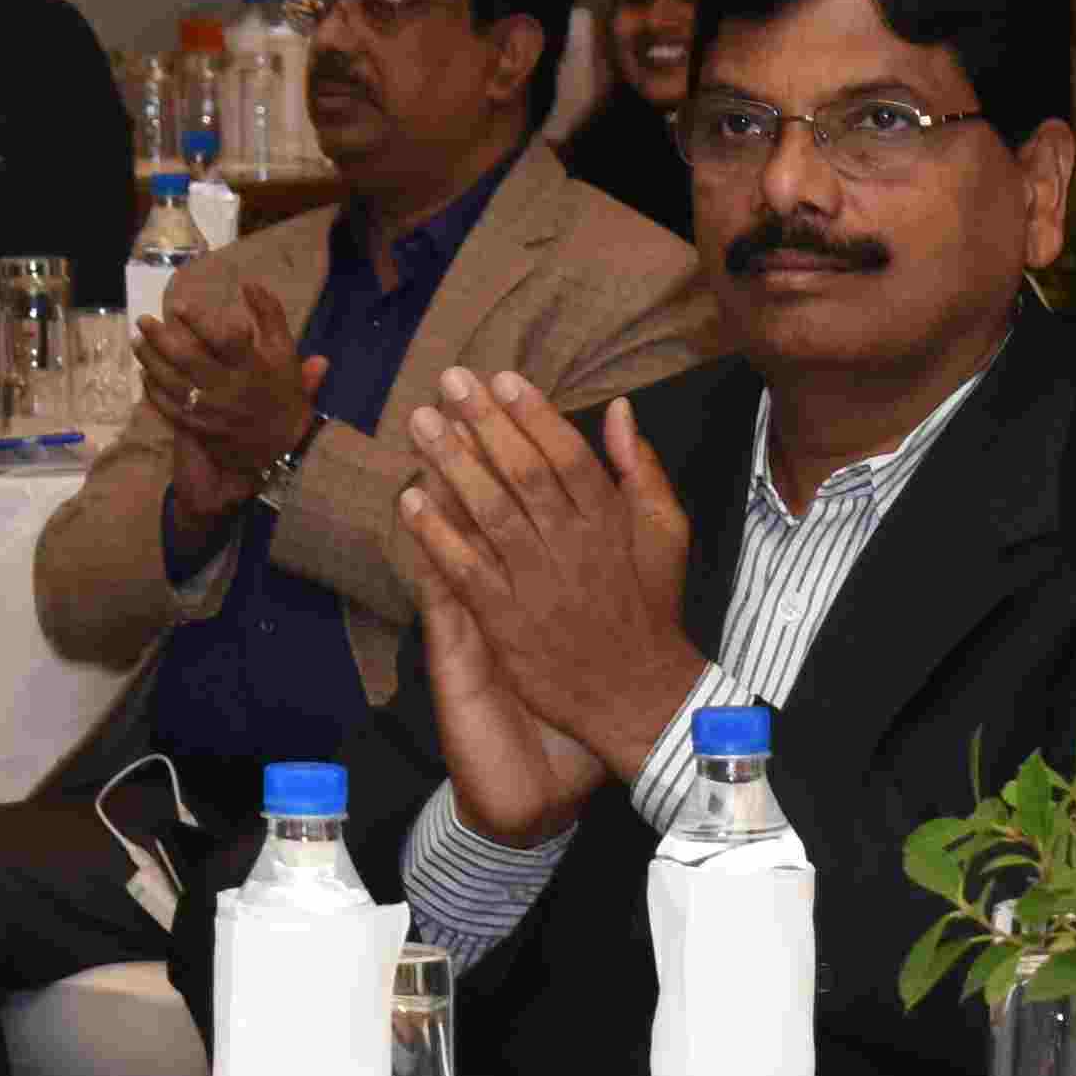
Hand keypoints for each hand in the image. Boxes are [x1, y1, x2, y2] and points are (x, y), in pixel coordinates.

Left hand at [139, 269, 317, 521]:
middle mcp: (229, 389)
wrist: (285, 446)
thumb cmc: (284, 393)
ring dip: (151, 361)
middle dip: (161, 339)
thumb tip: (250, 283)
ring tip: (137, 342)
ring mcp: (211, 412)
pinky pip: (170, 408)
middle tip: (142, 320)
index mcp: (251, 368)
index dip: (199, 322)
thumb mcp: (285, 351)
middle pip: (188, 361)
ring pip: (173, 384)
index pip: (223, 341)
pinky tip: (145, 374)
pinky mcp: (200, 429)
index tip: (178, 306)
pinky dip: (155, 391)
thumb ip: (271, 315)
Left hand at [386, 371, 699, 820]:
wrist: (638, 696)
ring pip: (491, 513)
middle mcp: (573, 546)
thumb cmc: (648, 608)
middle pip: (523, 474)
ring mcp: (537, 584)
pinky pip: (466, 570)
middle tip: (450, 381)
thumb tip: (620, 410)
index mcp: (610, 522)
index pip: (568, 455)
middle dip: (484, 423)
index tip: (501, 378)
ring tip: (421, 424)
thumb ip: (642, 470)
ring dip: (452, 465)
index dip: (533, 414)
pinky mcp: (508, 621)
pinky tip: (410, 501)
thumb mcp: (665, 534)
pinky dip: (437, 535)